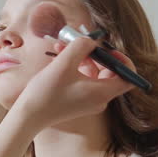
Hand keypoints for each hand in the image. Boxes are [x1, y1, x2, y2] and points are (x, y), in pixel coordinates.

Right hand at [11, 34, 135, 126]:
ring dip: (82, 57)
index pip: (129, 78)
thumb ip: (81, 46)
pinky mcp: (77, 100)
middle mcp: (99, 99)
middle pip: (110, 73)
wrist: (28, 116)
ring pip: (94, 74)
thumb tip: (91, 40)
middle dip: (97, 54)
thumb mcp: (64, 63)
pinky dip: (75, 66)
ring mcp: (88, 101)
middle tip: (83, 42)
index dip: (123, 61)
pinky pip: (83, 79)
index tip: (108, 49)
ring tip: (64, 45)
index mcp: (102, 93)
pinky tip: (59, 55)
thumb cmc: (46, 93)